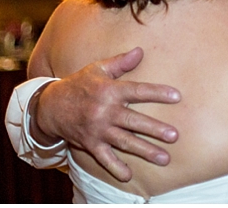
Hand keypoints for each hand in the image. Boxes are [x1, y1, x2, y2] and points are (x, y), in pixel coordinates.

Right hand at [34, 47, 181, 181]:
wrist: (51, 106)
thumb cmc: (80, 84)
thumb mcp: (98, 69)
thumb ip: (120, 62)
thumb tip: (140, 51)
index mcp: (110, 90)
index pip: (138, 91)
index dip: (157, 93)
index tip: (177, 96)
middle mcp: (105, 111)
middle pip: (134, 121)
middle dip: (155, 129)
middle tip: (174, 136)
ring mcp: (98, 129)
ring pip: (124, 141)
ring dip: (145, 151)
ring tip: (164, 158)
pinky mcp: (90, 143)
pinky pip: (104, 158)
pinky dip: (115, 168)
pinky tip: (129, 176)